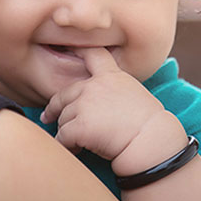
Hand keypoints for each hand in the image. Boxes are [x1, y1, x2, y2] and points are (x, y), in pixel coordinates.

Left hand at [40, 47, 169, 163]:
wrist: (152, 141)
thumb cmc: (150, 124)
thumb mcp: (135, 94)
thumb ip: (115, 91)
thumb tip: (101, 103)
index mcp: (111, 76)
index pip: (93, 55)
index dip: (78, 51)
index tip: (67, 49)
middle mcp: (94, 86)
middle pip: (64, 94)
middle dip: (55, 107)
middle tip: (48, 116)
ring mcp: (85, 105)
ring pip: (62, 119)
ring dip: (66, 131)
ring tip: (78, 143)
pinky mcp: (79, 126)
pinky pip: (63, 137)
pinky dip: (67, 146)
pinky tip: (77, 151)